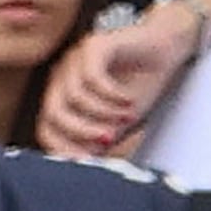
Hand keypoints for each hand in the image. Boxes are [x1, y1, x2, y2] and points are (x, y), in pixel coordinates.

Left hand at [38, 0, 203, 156]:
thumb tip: (84, 165)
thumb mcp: (118, 122)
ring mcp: (75, 59)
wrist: (164, 48)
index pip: (47, 129)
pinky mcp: (93, 45)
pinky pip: (93, 76)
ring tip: (128, 117)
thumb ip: (99, 141)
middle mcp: (62, 78)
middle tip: (110, 139)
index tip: (90, 161)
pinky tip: (129, 100)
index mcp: (63, 98)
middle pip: (53, 113)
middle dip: (81, 131)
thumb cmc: (139, 86)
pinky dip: (112, 95)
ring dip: (103, 112)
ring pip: (74, 96)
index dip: (64, 148)